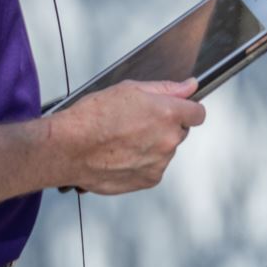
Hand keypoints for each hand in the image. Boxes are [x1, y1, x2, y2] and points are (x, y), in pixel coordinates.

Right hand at [49, 79, 204, 194]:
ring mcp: (159, 162)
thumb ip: (165, 89)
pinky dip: (141, 162)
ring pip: (164, 151)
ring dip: (151, 146)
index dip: (187, 109)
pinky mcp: (148, 180)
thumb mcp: (129, 89)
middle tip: (136, 123)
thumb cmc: (92, 118)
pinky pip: (153, 168)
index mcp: (167, 114)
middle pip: (179, 132)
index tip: (178, 110)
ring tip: (123, 140)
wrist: (68, 148)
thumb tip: (188, 86)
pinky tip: (121, 154)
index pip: (197, 113)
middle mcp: (168, 140)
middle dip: (164, 127)